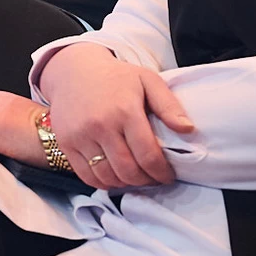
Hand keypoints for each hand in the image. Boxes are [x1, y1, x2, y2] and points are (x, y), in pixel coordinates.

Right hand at [36, 43, 194, 191]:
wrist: (74, 71)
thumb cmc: (116, 78)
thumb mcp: (147, 80)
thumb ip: (168, 105)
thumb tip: (188, 130)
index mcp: (125, 111)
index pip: (148, 156)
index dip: (161, 172)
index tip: (168, 175)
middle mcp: (101, 126)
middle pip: (128, 171)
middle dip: (146, 181)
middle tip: (153, 178)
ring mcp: (81, 136)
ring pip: (107, 177)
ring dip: (125, 184)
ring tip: (136, 177)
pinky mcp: (66, 143)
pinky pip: (86, 176)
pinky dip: (103, 183)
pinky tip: (114, 176)